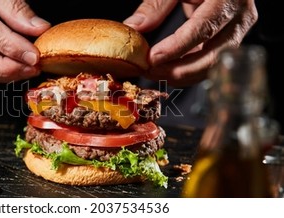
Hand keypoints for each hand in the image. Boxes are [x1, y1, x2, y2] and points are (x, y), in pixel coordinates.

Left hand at [124, 0, 257, 86]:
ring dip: (183, 74)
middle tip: (151, 71)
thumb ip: (156, 5)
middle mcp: (240, 16)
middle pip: (213, 55)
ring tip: (155, 73)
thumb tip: (134, 28)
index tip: (153, 58)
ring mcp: (238, 30)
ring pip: (214, 65)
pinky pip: (211, 62)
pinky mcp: (230, 40)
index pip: (203, 28)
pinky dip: (189, 70)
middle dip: (180, 70)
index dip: (177, 47)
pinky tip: (168, 70)